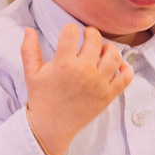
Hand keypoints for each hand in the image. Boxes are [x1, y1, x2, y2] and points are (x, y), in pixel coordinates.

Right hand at [20, 23, 133, 154]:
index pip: (72, 33)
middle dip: (91, 33)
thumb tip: (28, 30)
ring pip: (114, 56)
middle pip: (95, 40)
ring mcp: (98, 84)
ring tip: (102, 50)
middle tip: (87, 37)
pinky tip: (118, 66)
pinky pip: (125, 78)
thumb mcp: (31, 73)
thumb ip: (29, 50)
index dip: (70, 28)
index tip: (70, 32)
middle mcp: (84, 71)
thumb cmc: (42, 98)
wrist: (51, 126)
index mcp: (64, 63)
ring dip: (109, 48)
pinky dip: (126, 69)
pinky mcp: (108, 95)